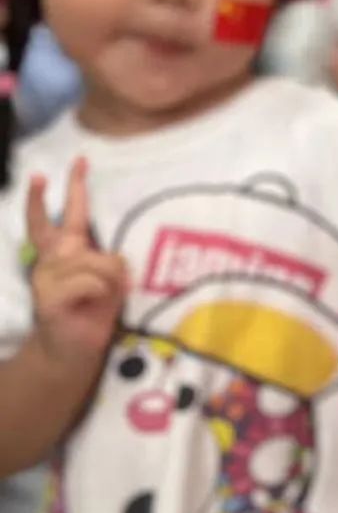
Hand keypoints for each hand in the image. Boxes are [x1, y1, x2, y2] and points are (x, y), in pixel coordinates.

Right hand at [28, 158, 126, 371]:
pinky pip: (90, 280)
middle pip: (57, 224)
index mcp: (66, 253)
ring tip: (106, 296)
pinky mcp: (48, 296)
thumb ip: (110, 263)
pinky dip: (102, 290)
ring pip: (95, 260)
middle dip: (67, 192)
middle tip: (63, 168)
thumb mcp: (110, 283)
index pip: (66, 215)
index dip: (73, 187)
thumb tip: (116, 260)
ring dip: (111, 279)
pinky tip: (93, 303)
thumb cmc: (94, 312)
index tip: (80, 160)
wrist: (75, 352)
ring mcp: (46, 277)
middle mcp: (51, 259)